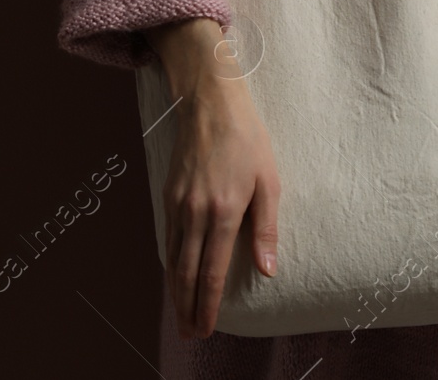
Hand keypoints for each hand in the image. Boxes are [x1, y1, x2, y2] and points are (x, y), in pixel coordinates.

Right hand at [145, 17, 281, 339]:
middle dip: (187, 307)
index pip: (211, 271)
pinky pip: (167, 238)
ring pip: (173, 259)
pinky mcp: (169, 194)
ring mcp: (178, 204)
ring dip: (175, 291)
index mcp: (223, 212)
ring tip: (180, 315)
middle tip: (190, 334)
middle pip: (186, 273)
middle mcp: (195, 213)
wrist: (210, 102)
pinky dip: (169, 264)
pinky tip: (173, 275)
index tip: (206, 328)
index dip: (207, 304)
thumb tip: (266, 270)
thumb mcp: (269, 180)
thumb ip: (266, 228)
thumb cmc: (247, 139)